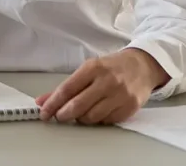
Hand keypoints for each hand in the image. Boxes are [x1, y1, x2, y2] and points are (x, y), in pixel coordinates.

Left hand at [35, 48, 168, 124]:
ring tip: (79, 113)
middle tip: (59, 116)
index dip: (53, 103)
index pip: (67, 89)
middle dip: (64, 114)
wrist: (143, 65)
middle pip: (78, 105)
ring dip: (81, 119)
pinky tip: (96, 113)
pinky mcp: (130, 107)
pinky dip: (98, 120)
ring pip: (92, 117)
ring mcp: (120, 95)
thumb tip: (42, 101)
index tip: (44, 112)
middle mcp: (107, 81)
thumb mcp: (89, 69)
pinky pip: (107, 121)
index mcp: (93, 68)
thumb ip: (66, 86)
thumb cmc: (112, 67)